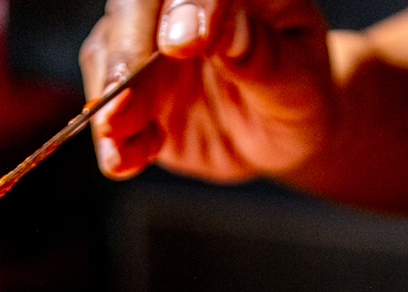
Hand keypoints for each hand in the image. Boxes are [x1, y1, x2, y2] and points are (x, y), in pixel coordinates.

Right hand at [79, 0, 334, 182]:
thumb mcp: (297, 83)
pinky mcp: (133, 90)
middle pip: (135, 7)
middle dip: (127, 48)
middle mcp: (183, 4)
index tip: (185, 43)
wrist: (282, 135)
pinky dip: (112, 138)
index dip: (188, 6)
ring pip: (110, 52)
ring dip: (109, 97)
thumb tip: (224, 29)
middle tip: (125, 87)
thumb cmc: (299, 96)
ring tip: (116, 134)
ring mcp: (151, 44)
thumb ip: (261, 56)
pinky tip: (122, 161)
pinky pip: (108, 106)